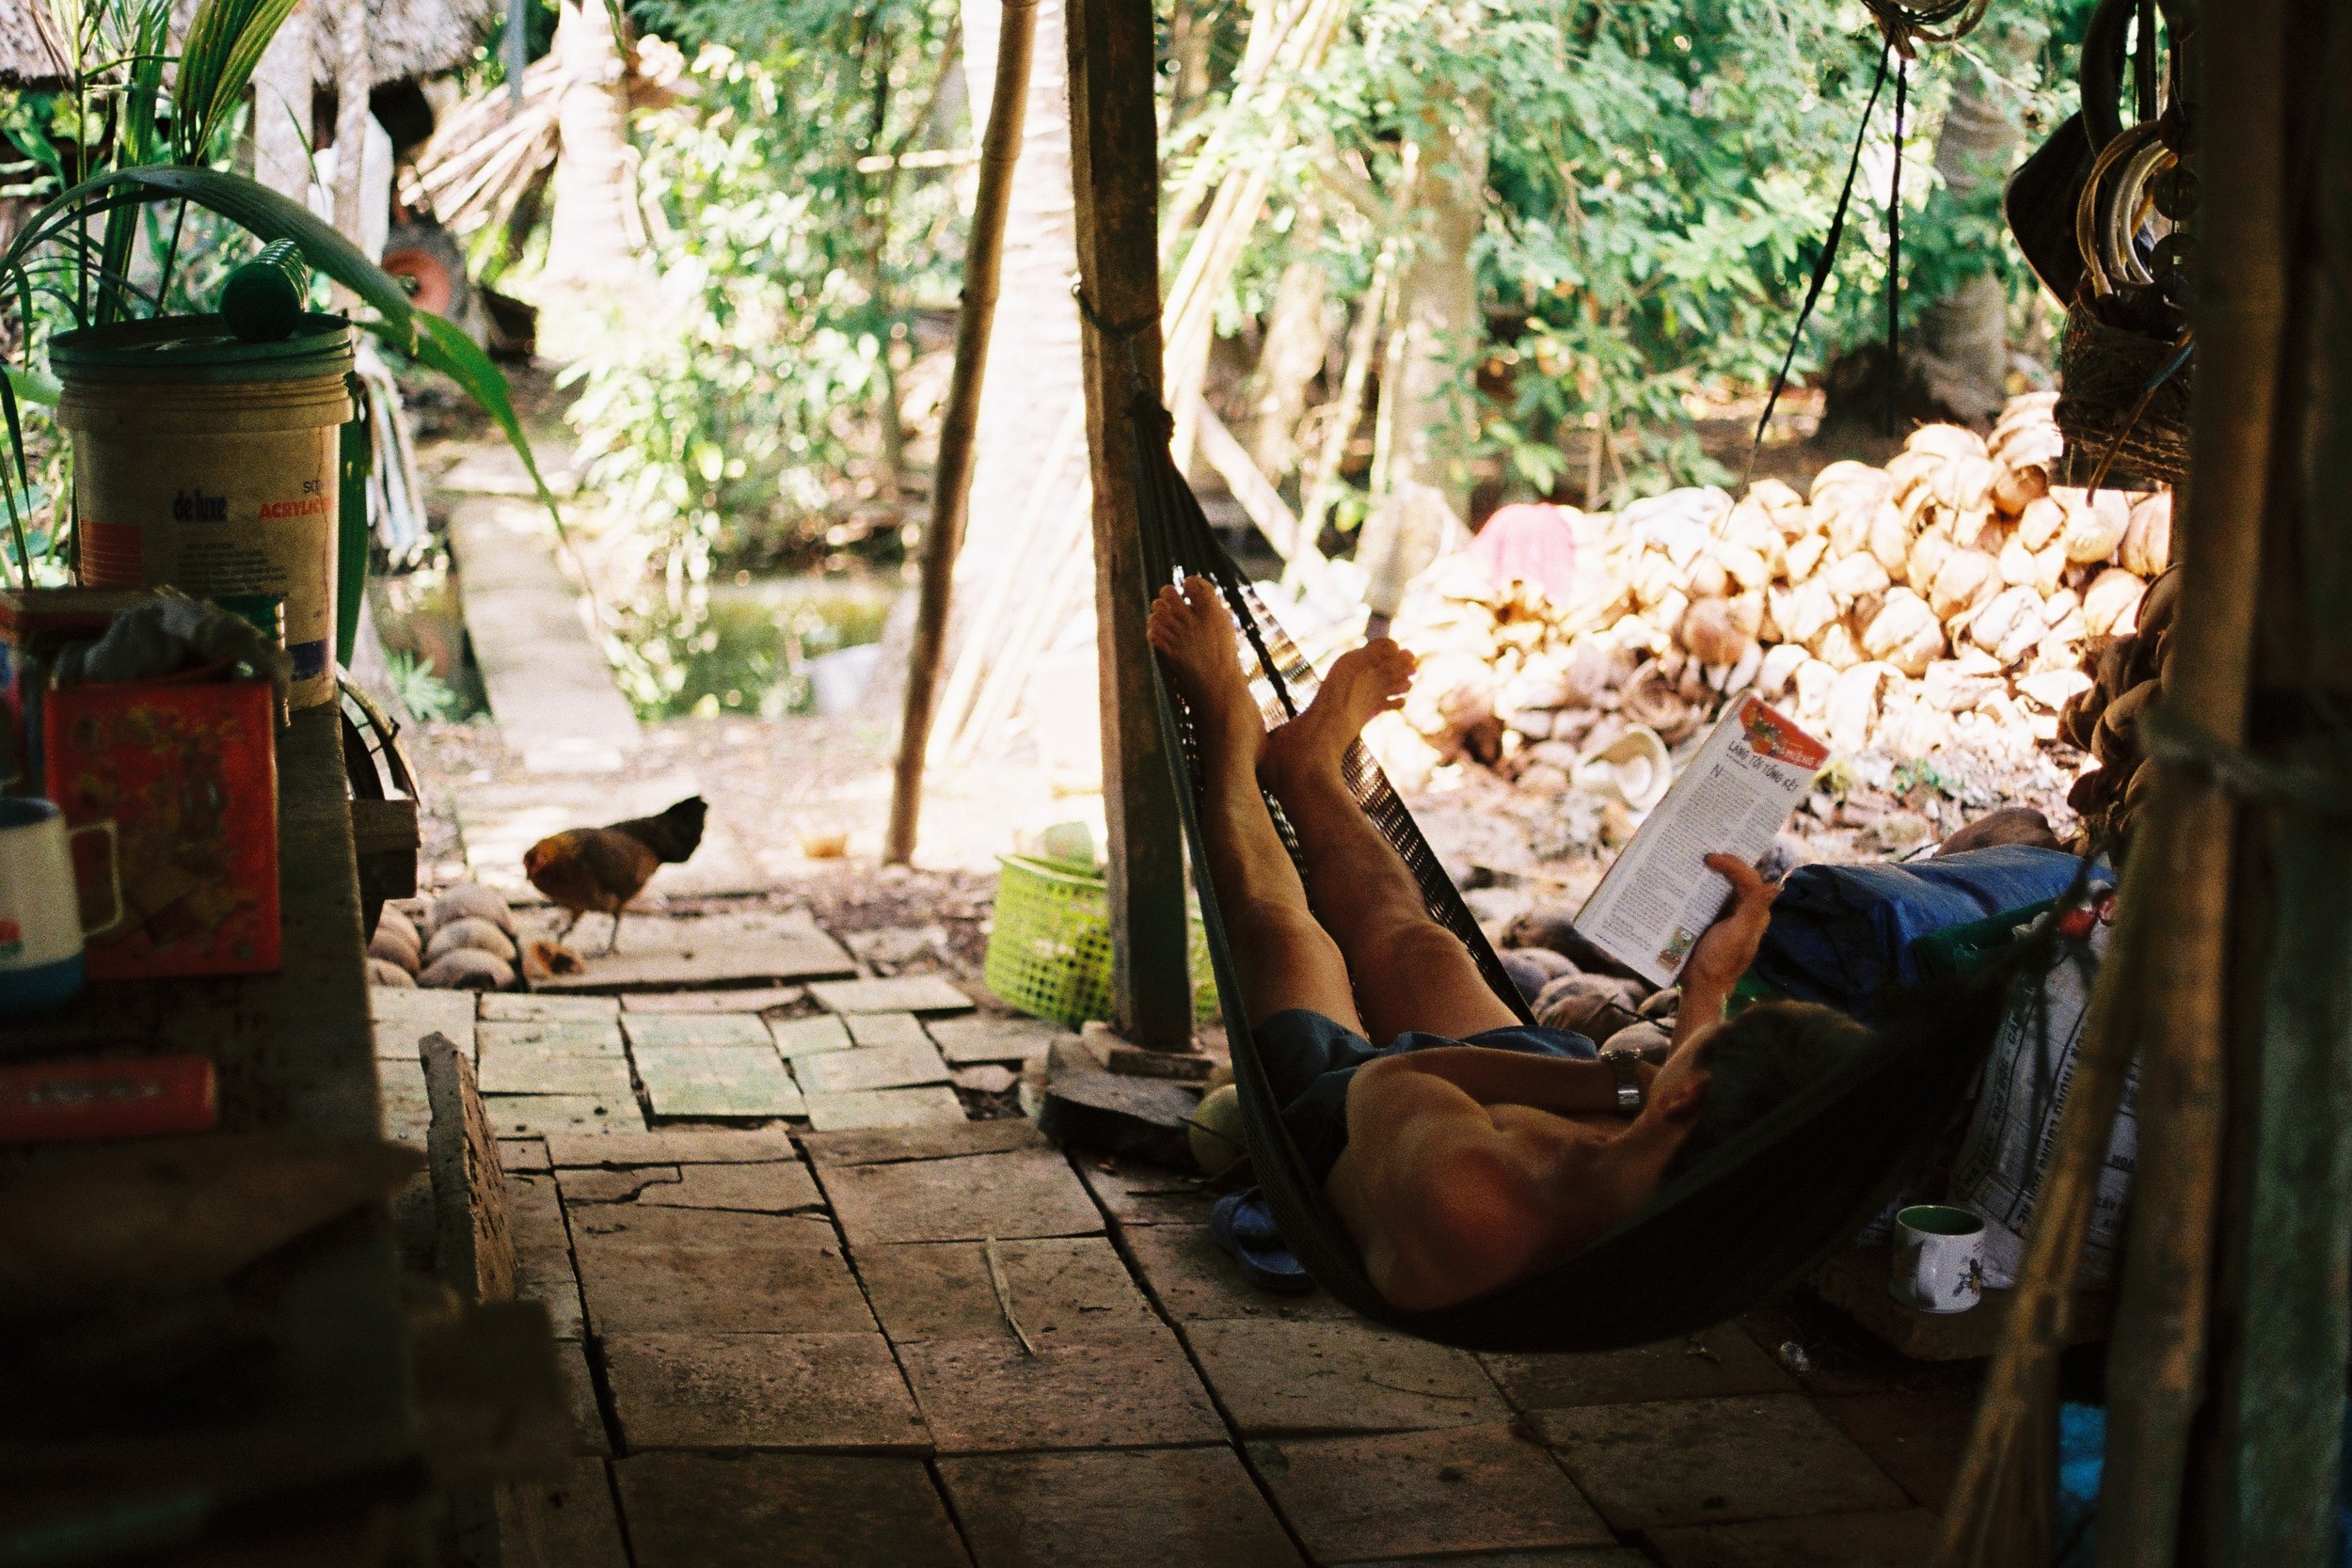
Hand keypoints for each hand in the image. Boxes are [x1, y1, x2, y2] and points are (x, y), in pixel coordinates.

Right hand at [1680, 852, 1777, 1000]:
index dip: (1732, 864)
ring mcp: (1726, 914)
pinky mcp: (1710, 919)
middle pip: (1737, 878)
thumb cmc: (1721, 962)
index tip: (1709, 858)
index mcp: (1754, 912)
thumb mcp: (1737, 936)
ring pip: (1722, 885)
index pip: (1748, 879)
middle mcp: (1743, 910)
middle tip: (1700, 852)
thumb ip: (1754, 911)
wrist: (1701, 986)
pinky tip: (1684, 880)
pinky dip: (1698, 886)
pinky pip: (1707, 897)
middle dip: (1723, 862)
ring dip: (1709, 873)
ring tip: (1692, 860)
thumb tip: (1775, 885)